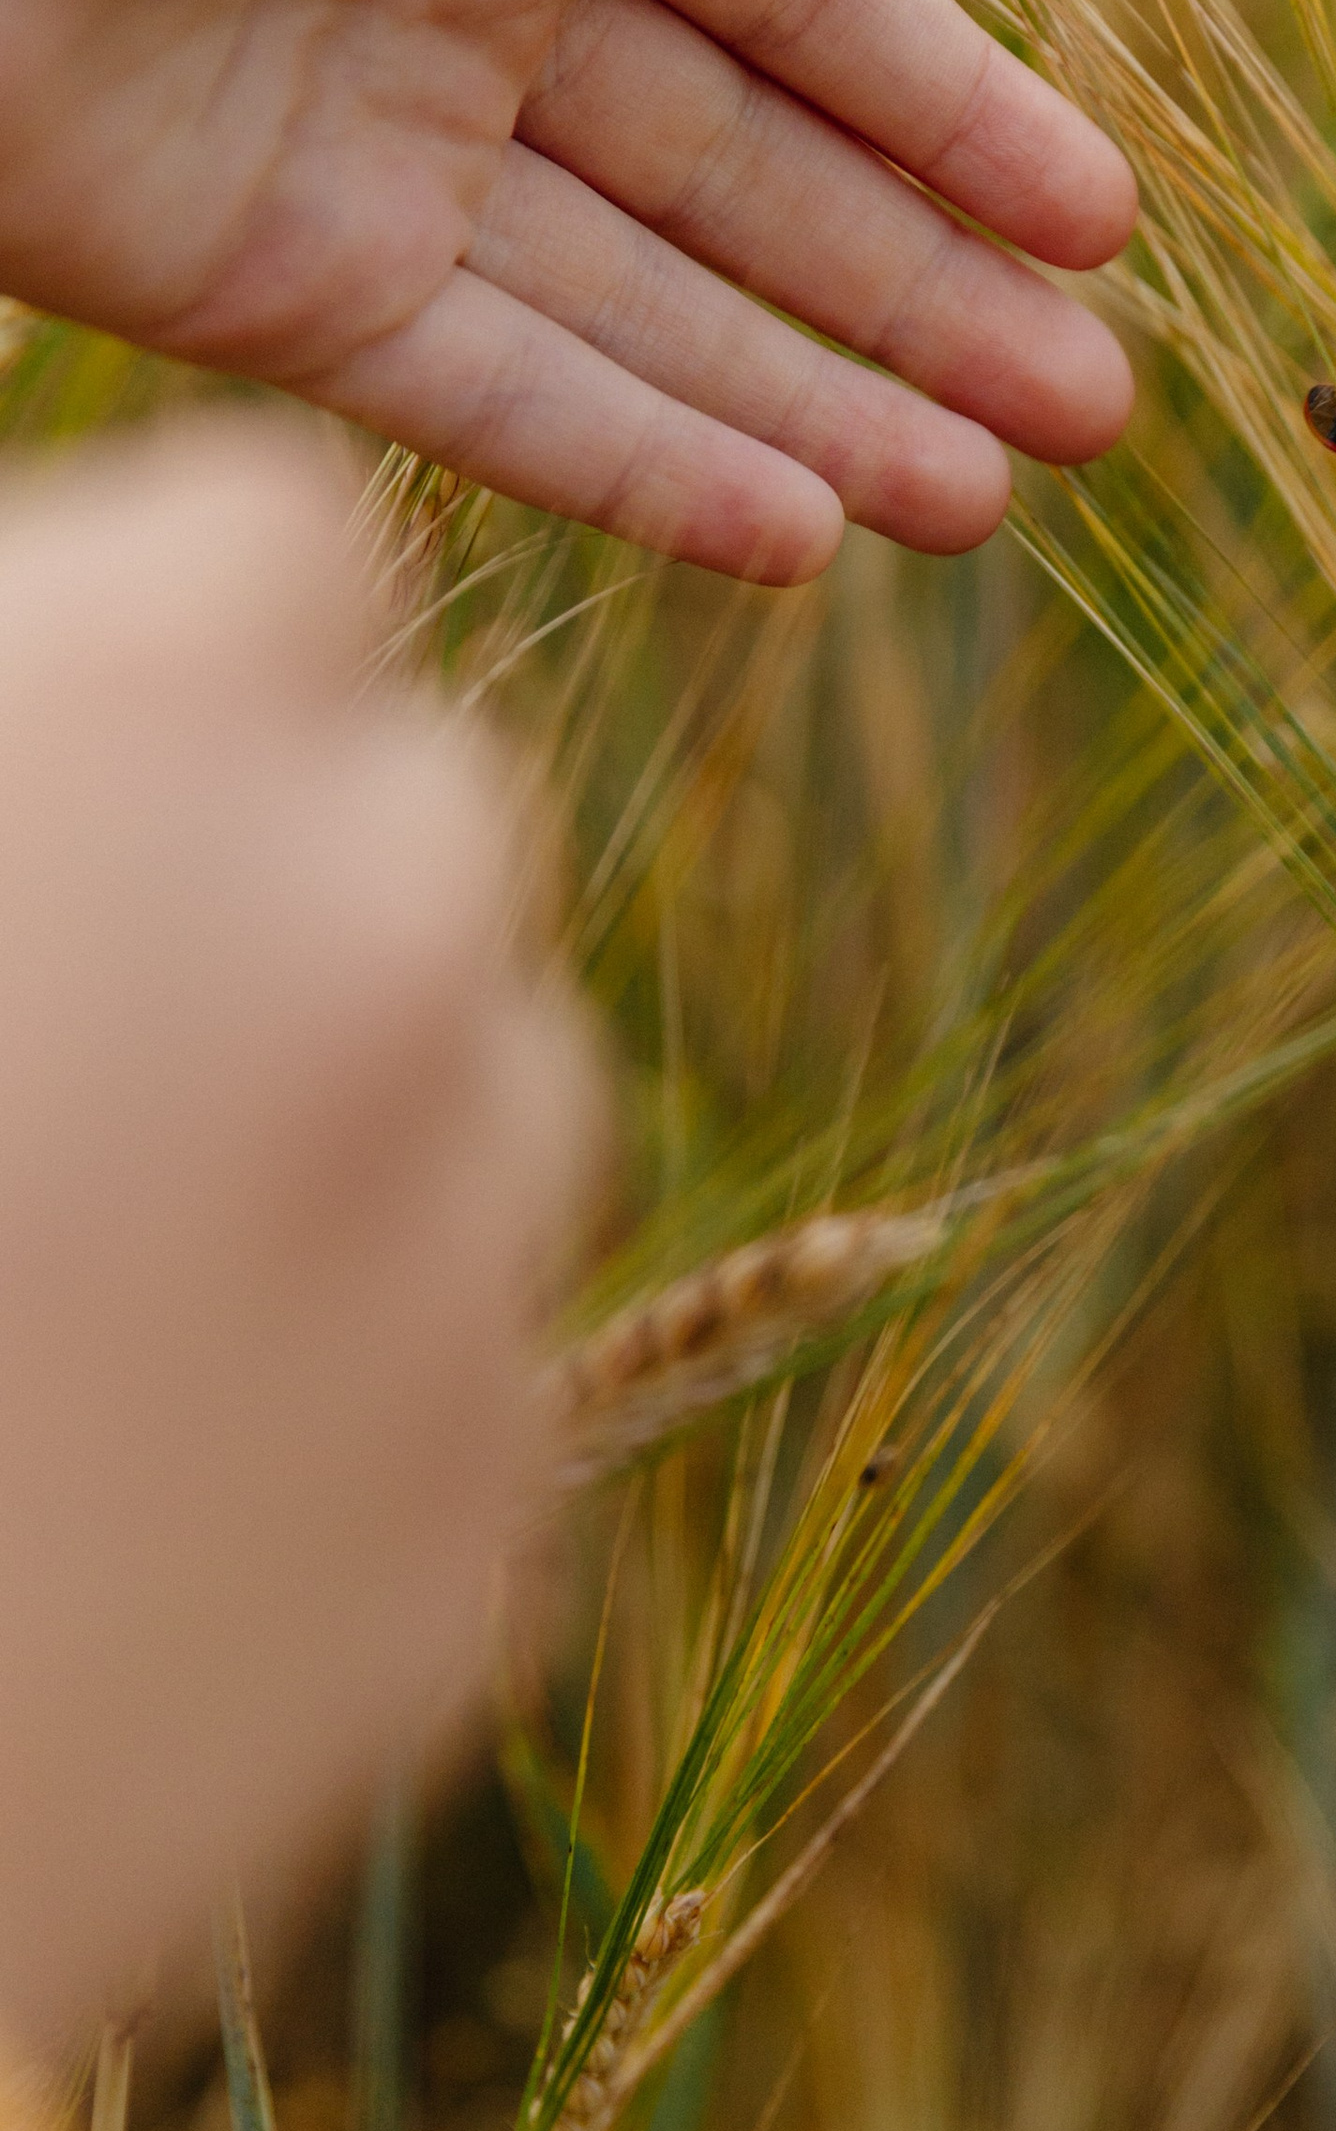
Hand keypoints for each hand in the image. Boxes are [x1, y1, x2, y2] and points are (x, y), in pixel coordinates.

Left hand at [0, 0, 1135, 582]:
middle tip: (1094, 411)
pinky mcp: (284, 292)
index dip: (952, 110)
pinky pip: (506, 401)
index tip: (1099, 227)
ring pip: (653, 312)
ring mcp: (379, 148)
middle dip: (924, 294)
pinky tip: (808, 538)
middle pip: (747, 175)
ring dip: (825, 409)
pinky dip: (654, 471)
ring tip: (990, 503)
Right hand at [0, 421, 602, 2041]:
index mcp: (172, 715)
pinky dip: (318, 1419)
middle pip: (428, 829)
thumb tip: (58, 734)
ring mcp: (465, 1282)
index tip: (58, 767)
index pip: (301, 563)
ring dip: (333, 1143)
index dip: (165, 654)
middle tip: (55, 1028)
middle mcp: (392, 963)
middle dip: (276, 884)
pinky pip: (448, 1399)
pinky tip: (81, 1507)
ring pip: (486, 1110)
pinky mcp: (474, 1567)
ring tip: (54, 1280)